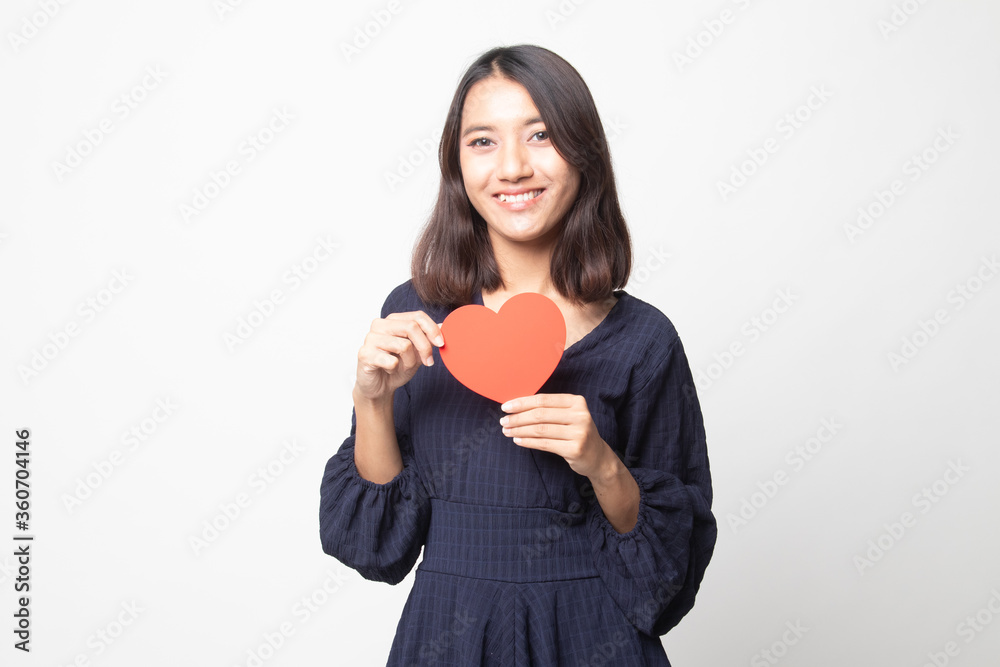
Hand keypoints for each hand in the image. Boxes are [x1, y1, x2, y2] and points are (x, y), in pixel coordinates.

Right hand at [354, 310, 444, 402]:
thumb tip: (443, 326)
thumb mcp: (417, 353)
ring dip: (409, 362)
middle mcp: (380, 324)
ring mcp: (370, 338)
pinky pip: (391, 361)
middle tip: (428, 362)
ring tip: (402, 367)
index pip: (417, 316)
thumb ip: (427, 339)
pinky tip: (388, 370)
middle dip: (425, 347)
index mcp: (393, 320)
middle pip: (412, 327)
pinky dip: (395, 369)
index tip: (441, 344)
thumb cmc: (396, 367)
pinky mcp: (365, 353)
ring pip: (404, 346)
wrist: (379, 387)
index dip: (432, 330)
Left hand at [498, 393, 612, 478]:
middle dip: (518, 418)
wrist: (597, 457)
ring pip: (540, 429)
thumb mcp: (569, 416)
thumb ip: (549, 409)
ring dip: (520, 430)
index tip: (506, 407)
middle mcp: (580, 415)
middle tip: (503, 421)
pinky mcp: (575, 449)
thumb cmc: (577, 433)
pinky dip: (528, 442)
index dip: (522, 403)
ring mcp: (579, 432)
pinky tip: (518, 440)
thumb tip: (517, 406)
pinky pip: (545, 444)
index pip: (543, 400)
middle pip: (540, 414)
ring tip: (507, 431)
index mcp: (576, 401)